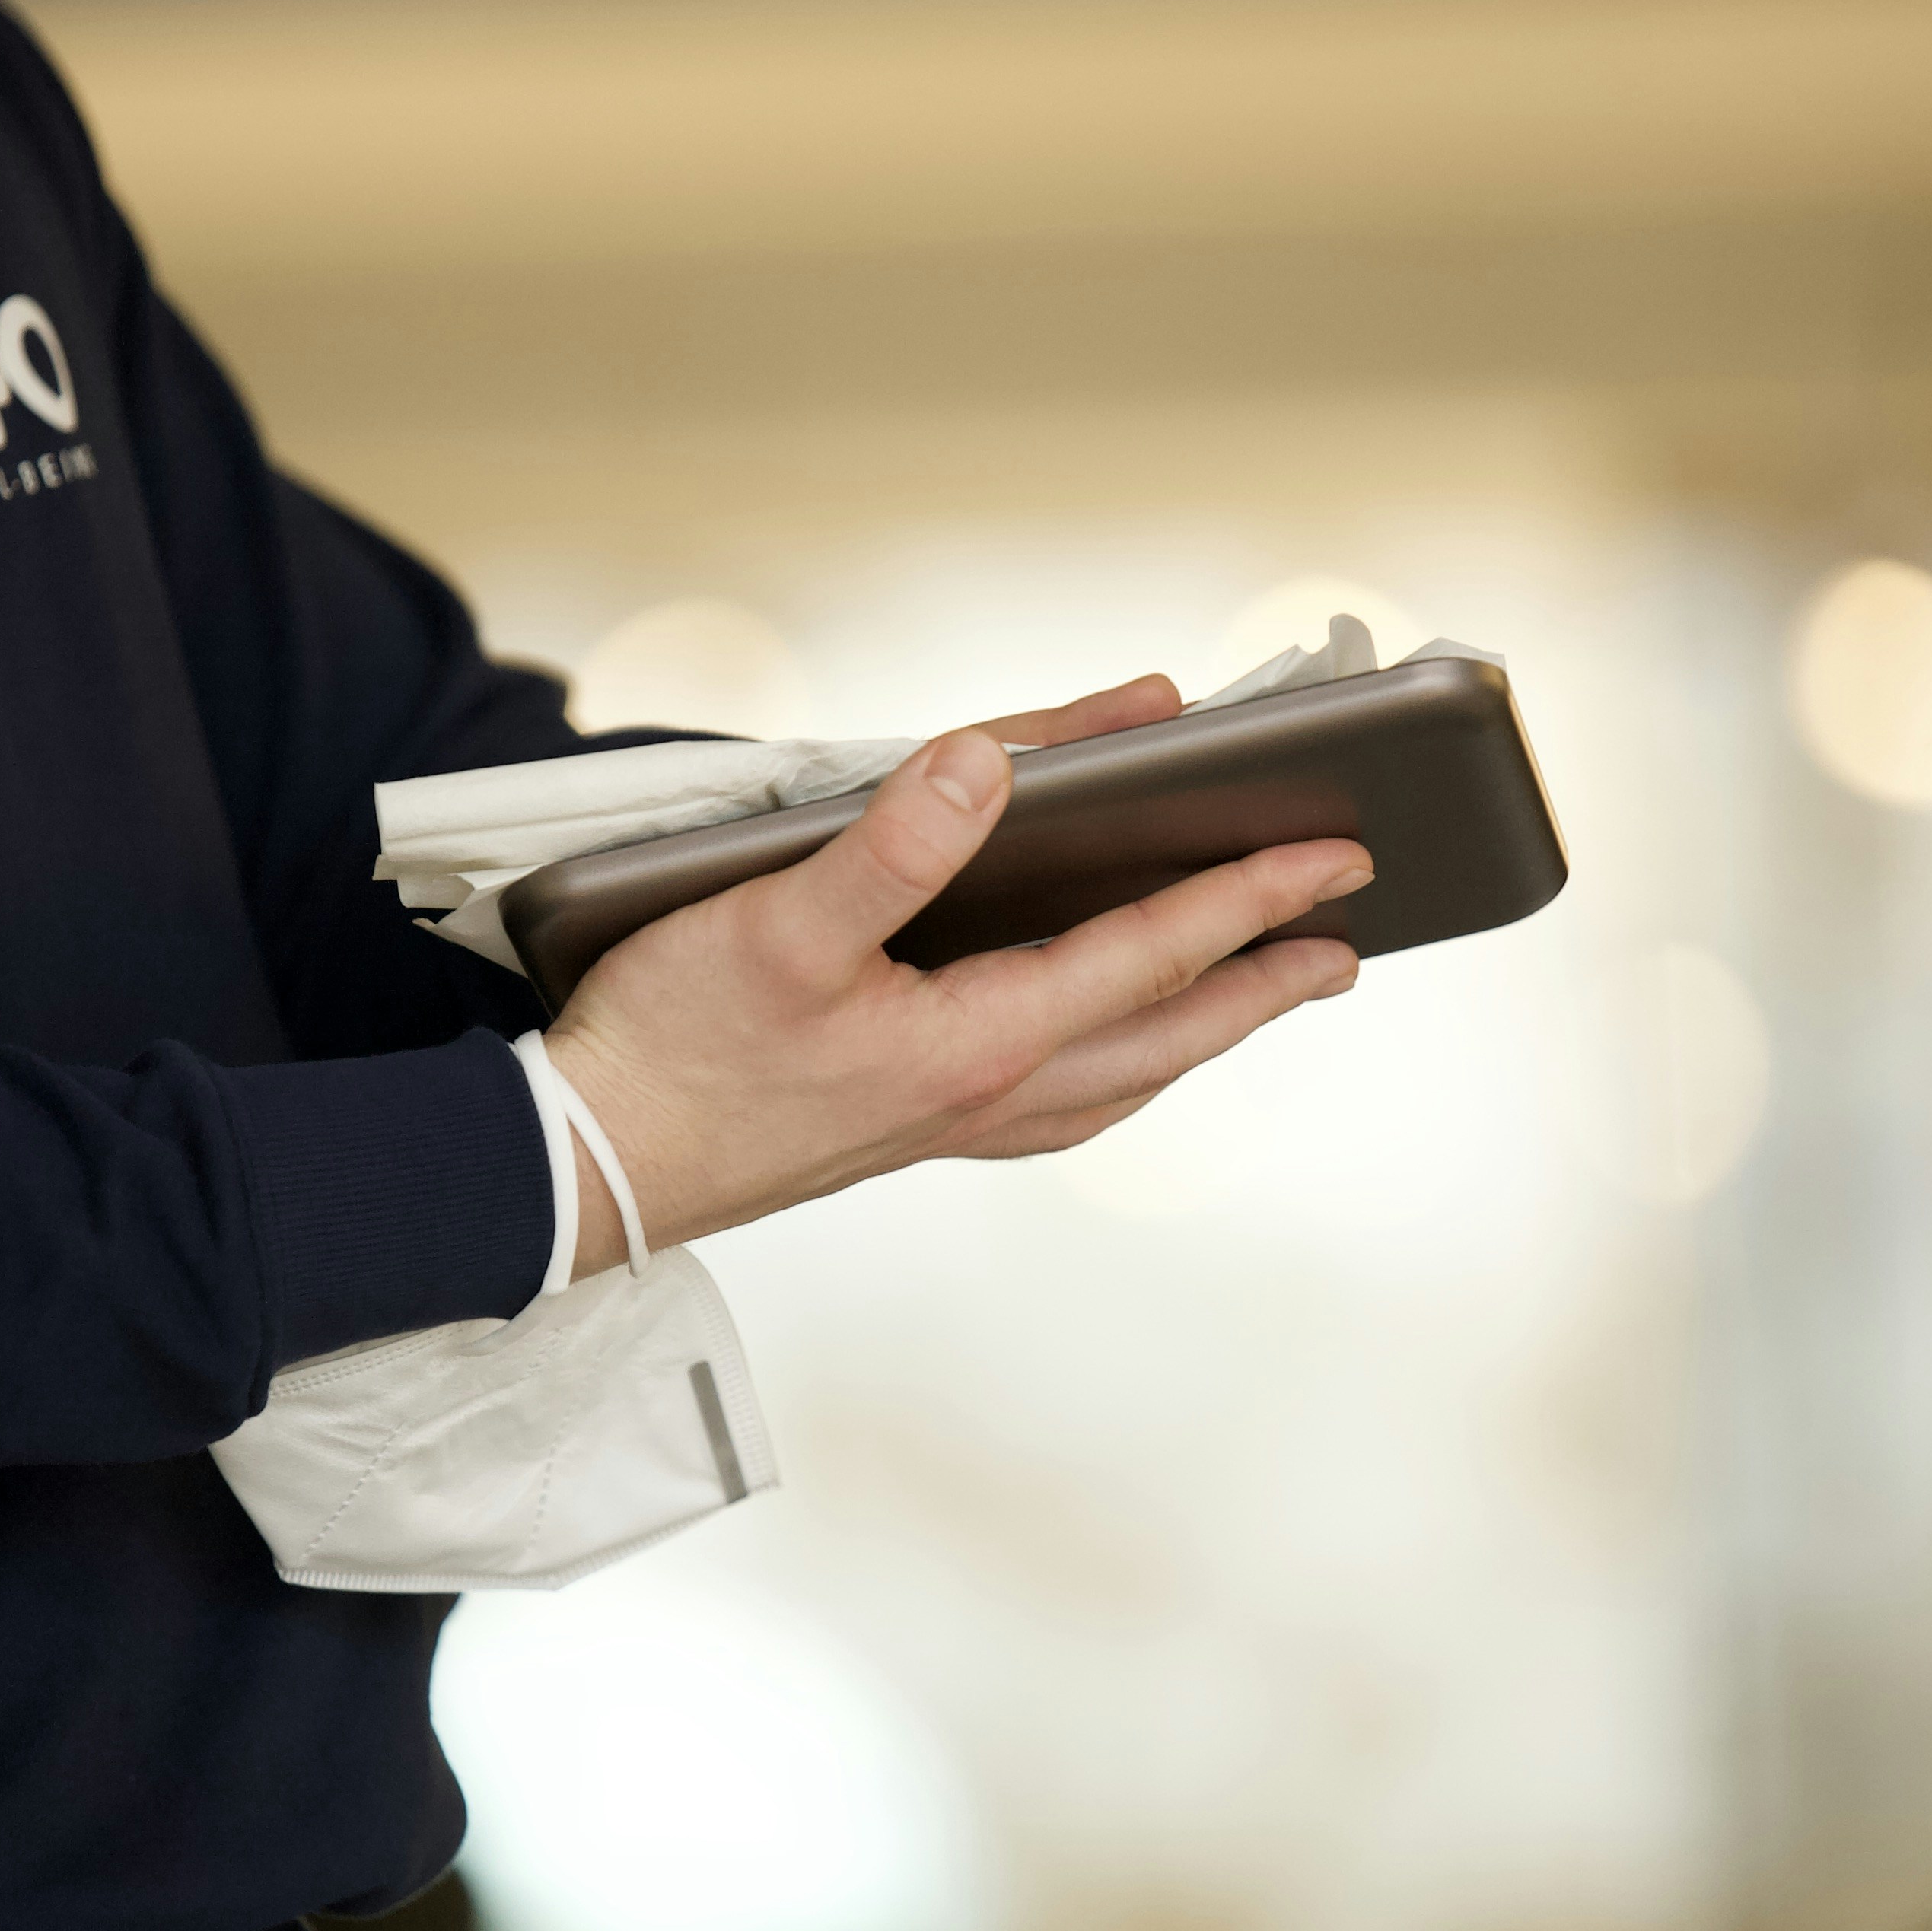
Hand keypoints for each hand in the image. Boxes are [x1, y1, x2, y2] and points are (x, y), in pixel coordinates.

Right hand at [545, 674, 1367, 1274]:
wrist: (586, 1169)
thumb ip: (891, 843)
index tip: (1336, 860)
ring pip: (1118, 1078)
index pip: (1150, 955)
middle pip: (1164, 1033)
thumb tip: (994, 761)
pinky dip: (1110, 1069)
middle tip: (1345, 949)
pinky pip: (1053, 1102)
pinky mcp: (902, 1131)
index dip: (1248, 898)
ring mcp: (948, 1124)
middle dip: (1260, 983)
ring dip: (1196, 1034)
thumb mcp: (777, 925)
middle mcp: (986, 1094)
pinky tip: (1095, 1055)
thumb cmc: (671, 1048)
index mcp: (977, 1041)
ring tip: (1250, 997)